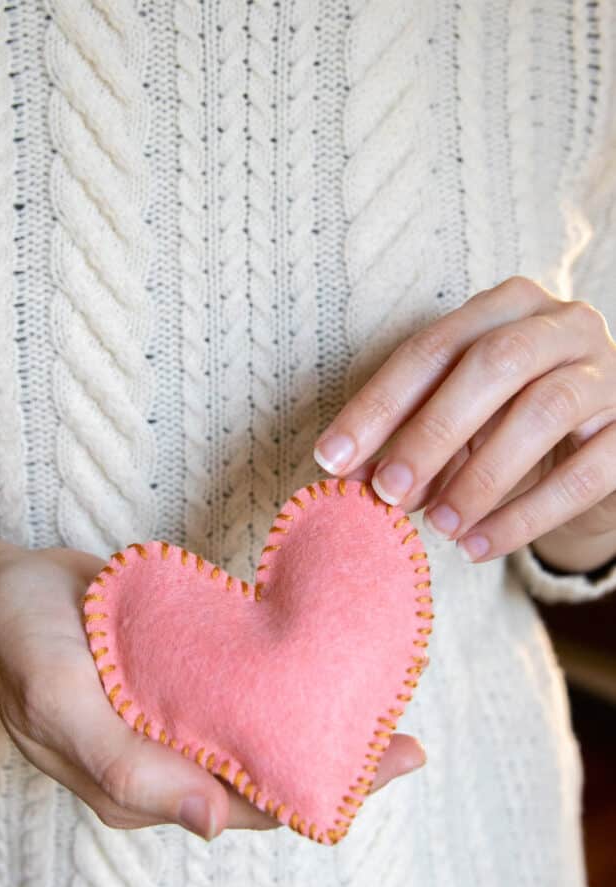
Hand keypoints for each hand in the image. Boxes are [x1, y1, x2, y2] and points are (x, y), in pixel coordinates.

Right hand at [0, 534, 424, 840]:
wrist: (3, 589)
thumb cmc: (22, 646)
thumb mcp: (59, 705)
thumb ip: (124, 768)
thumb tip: (212, 825)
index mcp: (148, 782)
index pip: (252, 804)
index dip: (324, 792)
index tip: (392, 766)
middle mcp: (173, 755)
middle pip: (270, 770)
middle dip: (340, 762)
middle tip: (409, 742)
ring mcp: (179, 713)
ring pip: (266, 728)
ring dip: (321, 720)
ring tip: (385, 701)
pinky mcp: (183, 670)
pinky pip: (245, 683)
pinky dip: (288, 678)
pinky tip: (328, 659)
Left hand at [313, 276, 615, 565]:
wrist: (602, 449)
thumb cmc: (512, 425)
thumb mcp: (460, 420)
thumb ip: (410, 435)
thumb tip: (349, 475)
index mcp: (507, 307)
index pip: (432, 348)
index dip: (378, 405)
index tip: (331, 459)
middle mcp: (562, 324)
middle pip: (490, 366)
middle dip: (429, 433)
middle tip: (388, 493)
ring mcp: (607, 372)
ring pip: (541, 412)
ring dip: (480, 477)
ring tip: (439, 527)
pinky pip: (582, 474)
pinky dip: (524, 515)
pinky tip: (480, 547)